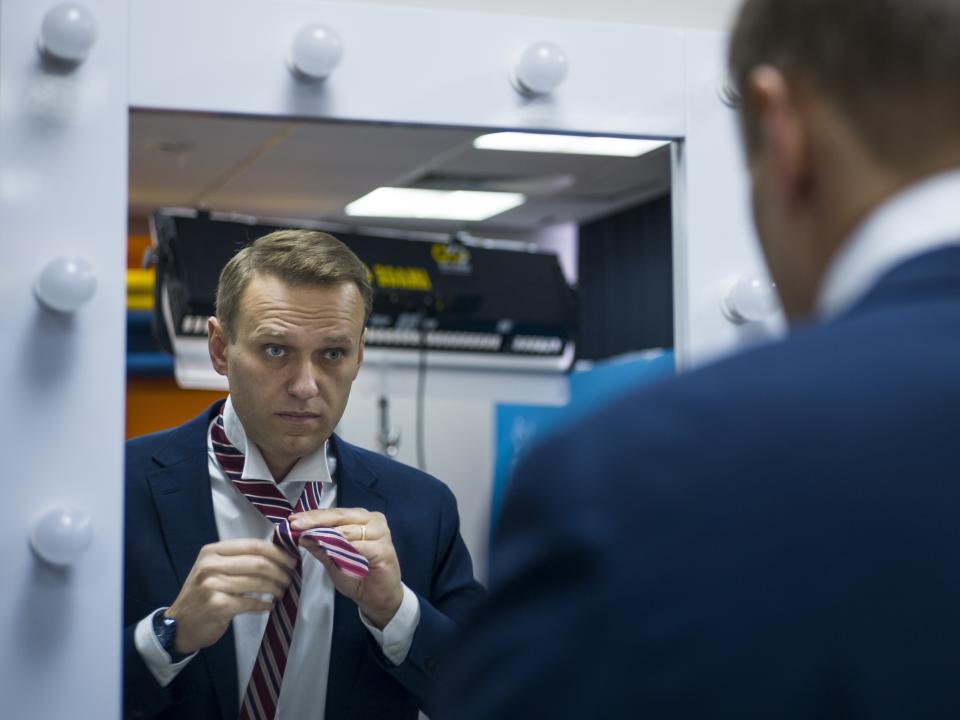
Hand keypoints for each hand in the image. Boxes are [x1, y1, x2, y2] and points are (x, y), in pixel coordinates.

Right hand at [166, 539, 297, 653]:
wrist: (178, 625)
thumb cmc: (202, 594)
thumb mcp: (213, 569)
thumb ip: (237, 559)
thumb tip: (276, 554)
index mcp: (212, 551)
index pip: (253, 545)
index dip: (277, 552)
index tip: (292, 560)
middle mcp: (210, 565)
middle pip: (258, 563)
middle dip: (280, 571)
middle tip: (289, 578)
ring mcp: (212, 585)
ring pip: (257, 583)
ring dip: (275, 588)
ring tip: (281, 592)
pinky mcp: (218, 606)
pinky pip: (251, 603)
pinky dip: (264, 605)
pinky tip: (270, 606)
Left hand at [290, 508, 402, 628]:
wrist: (376, 598)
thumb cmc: (356, 575)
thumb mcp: (332, 559)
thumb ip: (319, 545)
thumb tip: (300, 534)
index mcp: (361, 518)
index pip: (334, 513)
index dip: (313, 516)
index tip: (292, 520)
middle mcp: (373, 520)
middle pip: (340, 517)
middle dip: (316, 521)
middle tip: (296, 524)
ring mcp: (381, 533)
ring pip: (348, 530)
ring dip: (326, 535)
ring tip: (307, 537)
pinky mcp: (384, 549)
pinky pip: (359, 546)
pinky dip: (343, 547)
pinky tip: (328, 548)